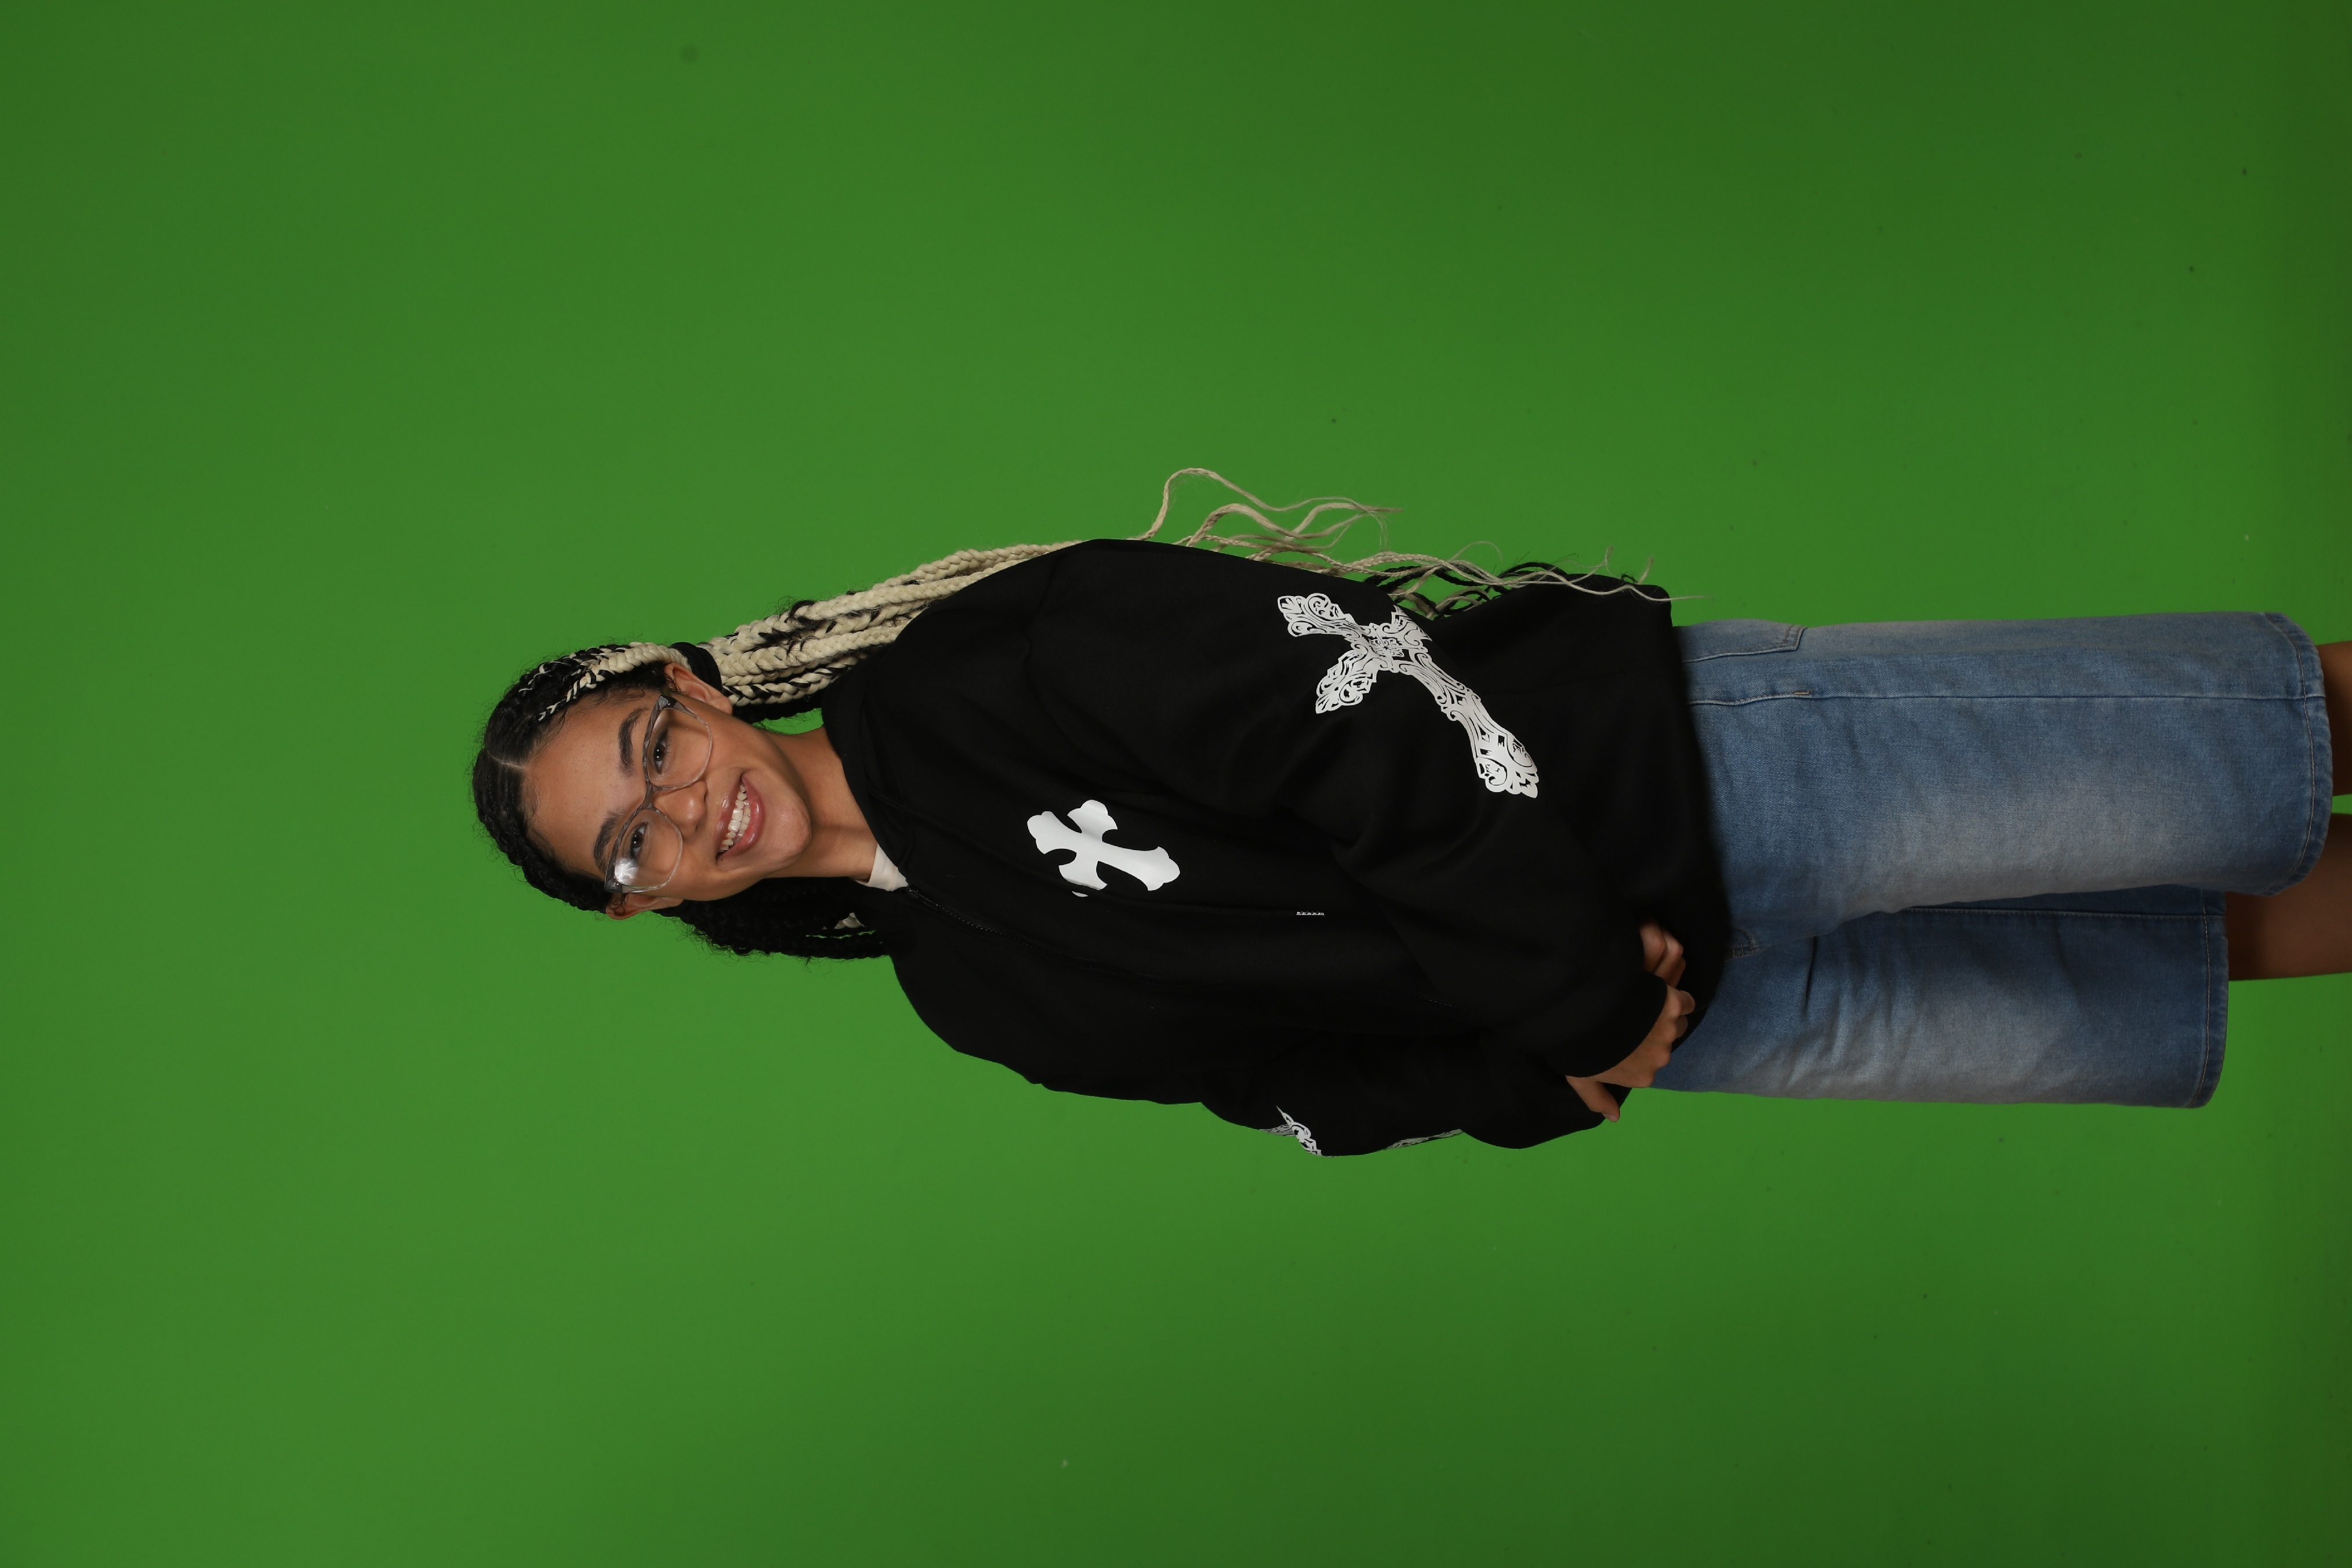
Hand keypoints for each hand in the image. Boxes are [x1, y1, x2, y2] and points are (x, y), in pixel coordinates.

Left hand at [1566, 921, 1693, 1122]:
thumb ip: (1599, 1100)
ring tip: (1643, 1003)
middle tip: (1630, 1018)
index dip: (1638, 1049)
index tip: (1623, 1037)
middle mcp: (1660, 1058)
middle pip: (1664, 1044)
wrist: (1581, 1011)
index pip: (1649, 1065)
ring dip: (1665, 1015)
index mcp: (1642, 1077)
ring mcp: (1669, 1031)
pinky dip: (1676, 997)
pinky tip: (1660, 990)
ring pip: (1676, 1023)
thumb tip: (1614, 1118)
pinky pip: (1684, 1001)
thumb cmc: (1577, 1047)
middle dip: (1652, 1033)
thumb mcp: (1581, 1079)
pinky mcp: (1673, 1005)